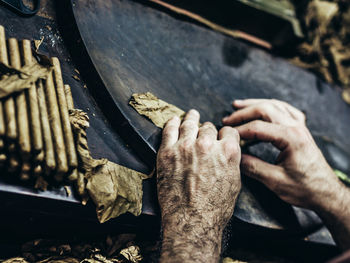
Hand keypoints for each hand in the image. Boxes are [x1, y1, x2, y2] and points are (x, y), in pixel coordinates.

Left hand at [157, 110, 240, 262]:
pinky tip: (173, 120)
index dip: (225, 134)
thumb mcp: (234, 184)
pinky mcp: (167, 152)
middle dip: (207, 130)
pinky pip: (169, 130)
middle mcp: (208, 144)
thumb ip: (231, 162)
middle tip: (204, 133)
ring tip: (191, 115)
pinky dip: (172, 123)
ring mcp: (186, 146)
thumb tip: (228, 154)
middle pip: (208, 127)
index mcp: (228, 152)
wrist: (191, 221)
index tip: (220, 136)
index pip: (228, 131)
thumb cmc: (214, 208)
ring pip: (190, 124)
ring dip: (191, 119)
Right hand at [223, 99, 349, 248]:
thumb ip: (253, 167)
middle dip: (243, 113)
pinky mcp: (301, 130)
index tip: (226, 135)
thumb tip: (234, 157)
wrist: (326, 193)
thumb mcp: (275, 182)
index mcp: (291, 138)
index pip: (258, 127)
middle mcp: (296, 127)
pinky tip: (264, 107)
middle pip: (265, 109)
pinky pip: (286, 109)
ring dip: (255, 105)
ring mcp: (300, 127)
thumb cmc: (305, 189)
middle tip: (227, 119)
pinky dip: (271, 106)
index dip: (239, 130)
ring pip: (275, 105)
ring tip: (237, 106)